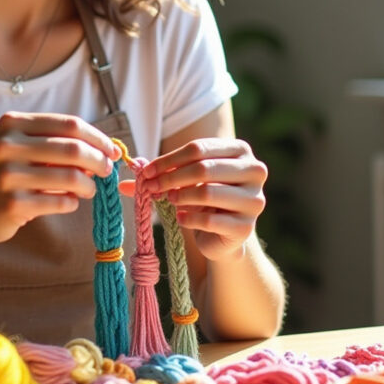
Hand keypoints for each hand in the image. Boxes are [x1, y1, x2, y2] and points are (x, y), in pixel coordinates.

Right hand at [0, 112, 120, 247]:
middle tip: (107, 172)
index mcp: (12, 124)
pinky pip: (60, 201)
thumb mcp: (20, 147)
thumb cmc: (4, 174)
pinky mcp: (12, 204)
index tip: (112, 150)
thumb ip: (55, 144)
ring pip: (70, 177)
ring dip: (88, 186)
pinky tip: (69, 202)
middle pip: (73, 148)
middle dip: (98, 161)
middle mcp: (7, 145)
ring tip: (88, 190)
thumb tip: (104, 150)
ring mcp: (8, 175)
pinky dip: (72, 202)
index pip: (69, 125)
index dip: (97, 137)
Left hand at [135, 138, 266, 261]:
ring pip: (208, 192)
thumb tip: (129, 171)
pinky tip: (181, 218)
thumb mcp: (185, 180)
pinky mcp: (246, 227)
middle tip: (151, 187)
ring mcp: (254, 200)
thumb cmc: (204, 200)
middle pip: (203, 168)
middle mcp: (254, 171)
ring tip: (169, 200)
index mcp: (241, 151)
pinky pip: (210, 220)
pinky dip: (189, 218)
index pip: (198, 148)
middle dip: (170, 178)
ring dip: (180, 196)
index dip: (168, 160)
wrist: (223, 235)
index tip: (146, 171)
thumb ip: (160, 173)